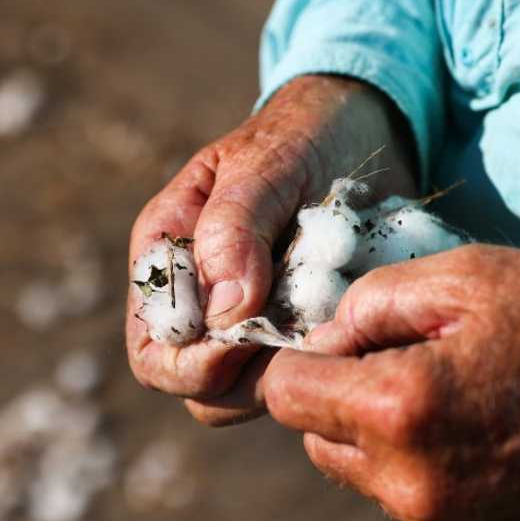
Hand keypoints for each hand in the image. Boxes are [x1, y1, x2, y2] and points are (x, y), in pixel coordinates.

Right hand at [126, 75, 416, 424]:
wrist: (365, 128)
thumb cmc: (301, 134)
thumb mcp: (264, 166)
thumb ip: (233, 232)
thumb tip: (221, 316)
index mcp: (168, 257)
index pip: (154, 350)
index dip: (192, 367)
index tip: (246, 346)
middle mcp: (201, 299)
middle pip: (197, 387)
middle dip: (245, 381)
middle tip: (302, 345)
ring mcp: (252, 320)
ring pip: (248, 392)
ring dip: (288, 375)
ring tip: (330, 331)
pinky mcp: (298, 328)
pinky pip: (297, 372)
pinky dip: (322, 363)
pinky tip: (350, 329)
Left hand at [262, 244, 519, 520]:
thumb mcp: (466, 275)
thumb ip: (369, 303)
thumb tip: (324, 339)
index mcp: (401, 410)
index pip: (286, 393)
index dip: (307, 356)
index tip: (348, 339)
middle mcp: (414, 486)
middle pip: (318, 441)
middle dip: (343, 397)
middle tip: (411, 358)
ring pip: (366, 477)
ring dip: (386, 438)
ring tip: (460, 394)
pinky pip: (417, 508)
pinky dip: (431, 473)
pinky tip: (487, 435)